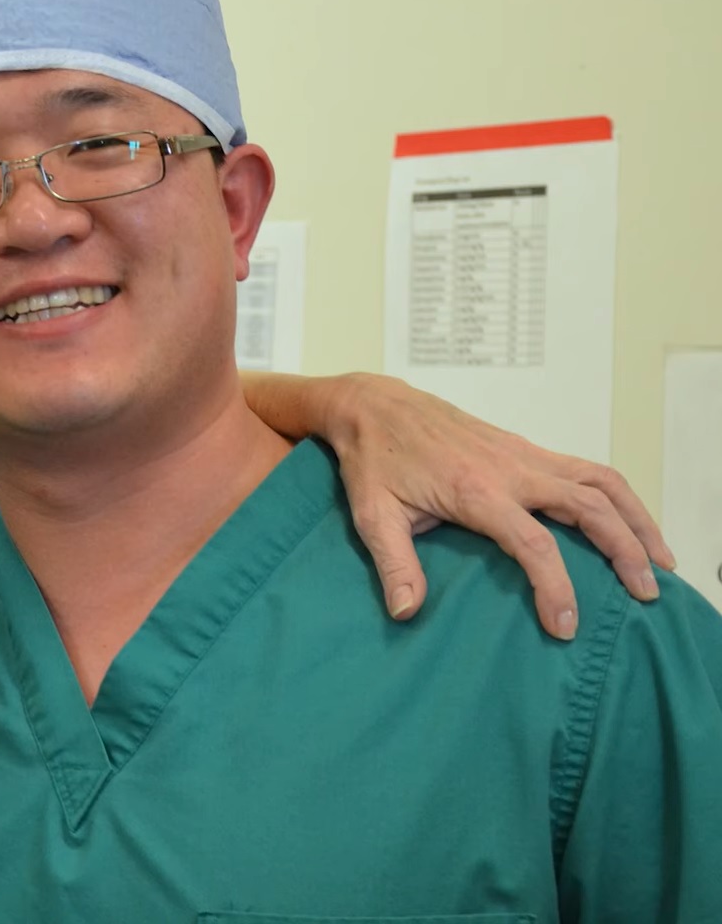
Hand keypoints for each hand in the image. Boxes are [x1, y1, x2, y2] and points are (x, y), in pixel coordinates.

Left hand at [323, 373, 672, 640]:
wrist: (374, 406)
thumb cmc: (372, 461)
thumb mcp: (372, 513)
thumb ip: (393, 562)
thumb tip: (406, 611)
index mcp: (474, 491)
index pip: (533, 544)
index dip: (554, 587)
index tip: (565, 627)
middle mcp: (510, 469)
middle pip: (589, 507)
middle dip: (624, 550)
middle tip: (645, 594)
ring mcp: (523, 454)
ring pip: (601, 482)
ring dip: (637, 519)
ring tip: (660, 562)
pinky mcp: (525, 448)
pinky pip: (586, 471)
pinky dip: (617, 497)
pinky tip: (629, 525)